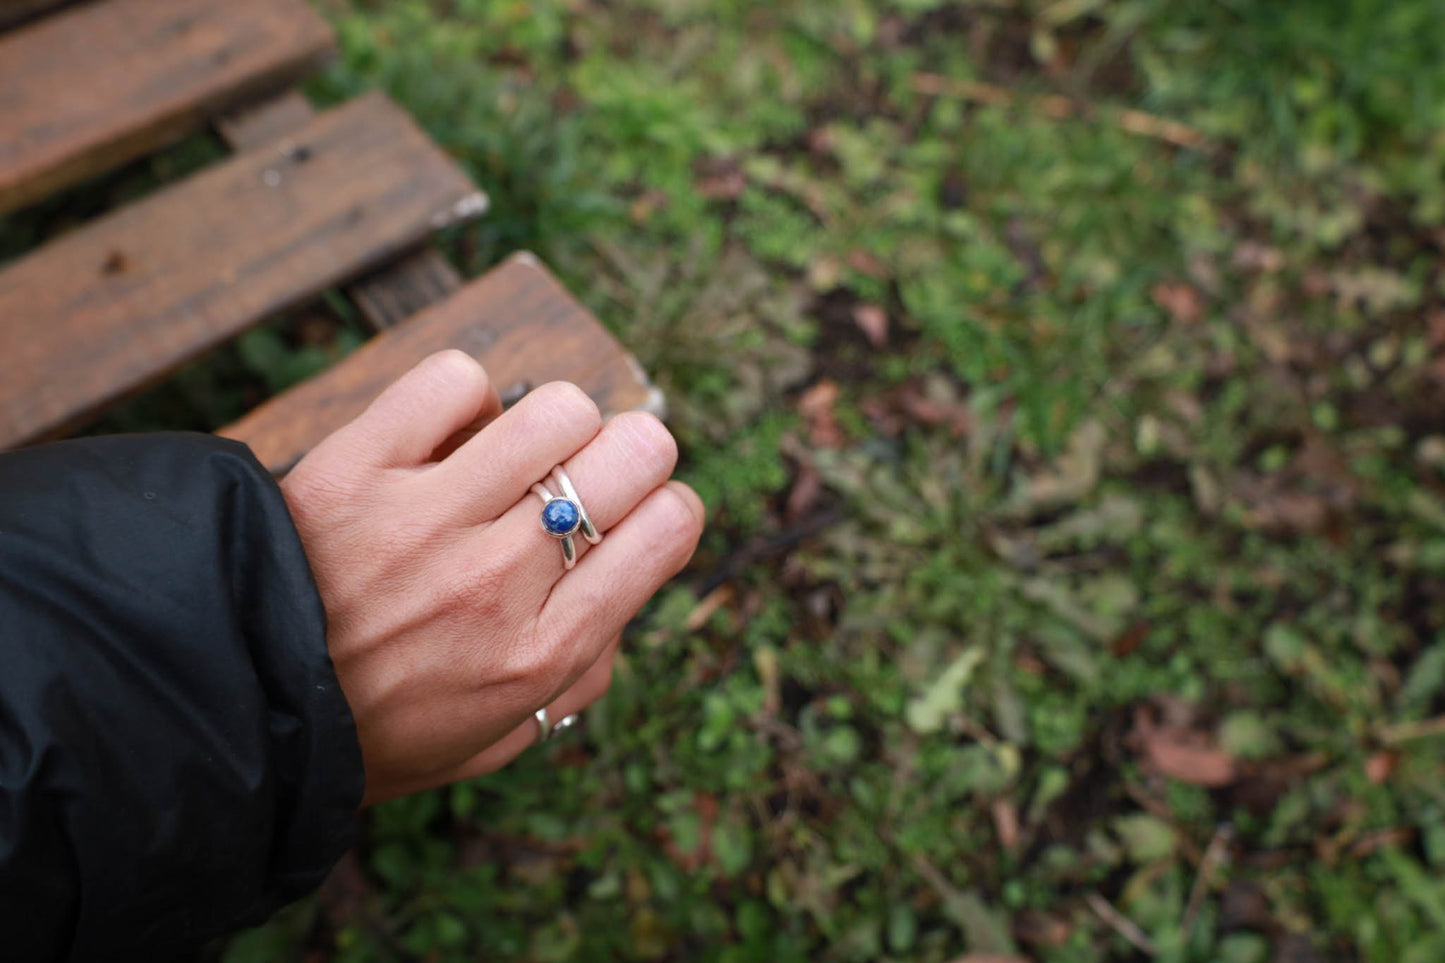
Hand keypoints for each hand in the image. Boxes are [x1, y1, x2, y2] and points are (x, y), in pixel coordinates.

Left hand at [279, 351, 703, 804]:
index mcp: (543, 650)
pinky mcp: (356, 469)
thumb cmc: (375, 730)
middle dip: (629, 453)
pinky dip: (462, 398)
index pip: (669, 527)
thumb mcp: (498, 740)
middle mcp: (498, 579)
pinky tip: (443, 439)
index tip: (637, 517)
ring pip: (557, 407)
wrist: (234, 713)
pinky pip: (453, 381)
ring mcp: (426, 519)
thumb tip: (622, 598)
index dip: (666, 508)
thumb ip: (579, 678)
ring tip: (510, 457)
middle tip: (588, 474)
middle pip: (634, 451)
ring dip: (550, 424)